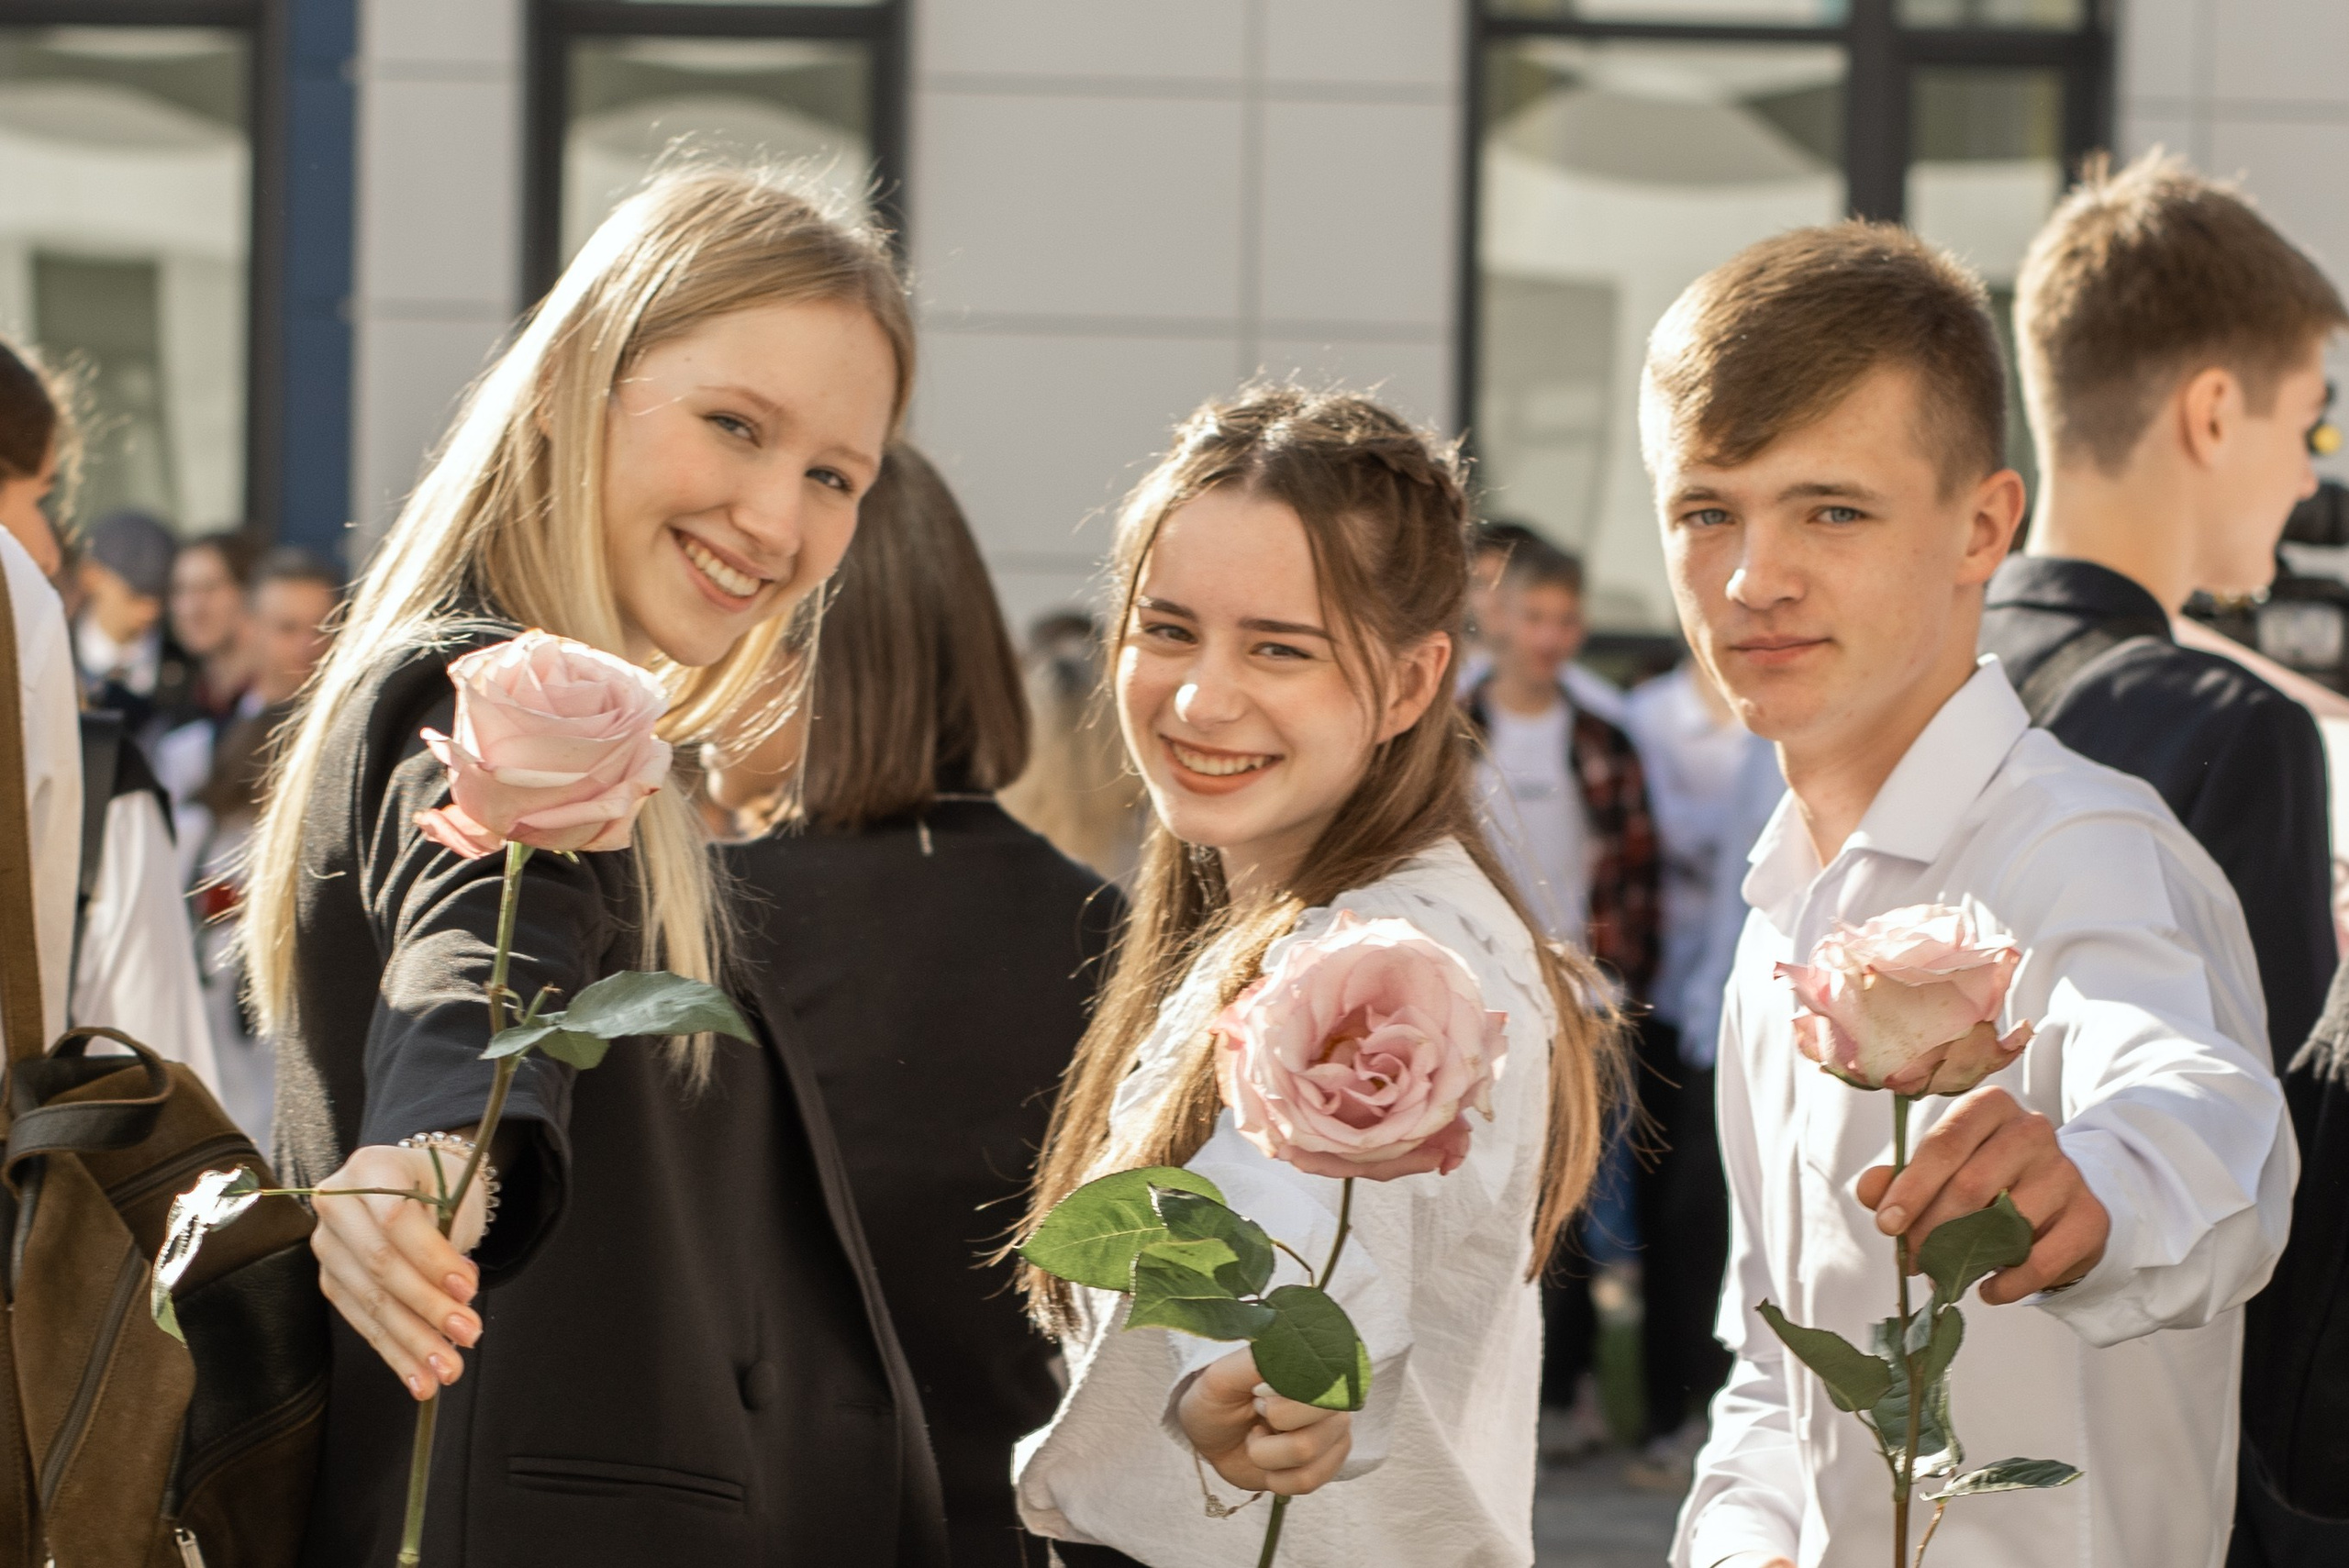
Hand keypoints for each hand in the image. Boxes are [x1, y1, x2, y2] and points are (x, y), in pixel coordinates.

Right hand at [310, 1142, 491, 1400]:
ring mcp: (328, 1246)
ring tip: (446, 1370)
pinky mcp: (332, 1281)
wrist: (415, 1185)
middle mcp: (336, 1205)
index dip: (432, 1258)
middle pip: (381, 1265)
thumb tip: (456, 1298)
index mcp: (370, 1168)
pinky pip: (363, 1322)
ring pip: (371, 1301)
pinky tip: (418, 1378)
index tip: (468, 1288)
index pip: (396, 1219)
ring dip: (413, 1342)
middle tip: (468, 1336)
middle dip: (427, 1308)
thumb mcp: (452, 1195)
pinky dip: (395, 1353)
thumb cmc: (439, 1187)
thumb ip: (449, 1242)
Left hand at [1177, 1348, 1351, 1495]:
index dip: (1279, 1406)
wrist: (1213, 1436)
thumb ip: (1259, 1364)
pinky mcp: (1331, 1461)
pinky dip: (1277, 1478)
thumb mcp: (1224, 1377)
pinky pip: (1308, 1482)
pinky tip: (1270, 1462)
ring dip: (1266, 1456)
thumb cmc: (1217, 1399)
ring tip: (1259, 1438)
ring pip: (1306, 1457)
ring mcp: (1336, 1431)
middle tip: (1256, 1417)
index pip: (1317, 1389)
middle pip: (1310, 1435)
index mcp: (1313, 1364)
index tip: (1257, 1397)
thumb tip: (1294, 1354)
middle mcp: (1334, 1395)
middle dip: (1265, 1437)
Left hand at [1858, 1086, 2108, 1304]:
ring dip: (1967, 1258)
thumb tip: (1870, 1191)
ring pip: (2006, 1223)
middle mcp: (2033, 1131)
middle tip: (1911, 1261)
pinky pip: (2041, 1260)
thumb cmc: (1987, 1177)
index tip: (1887, 1225)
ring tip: (1944, 1275)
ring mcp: (2067, 1173)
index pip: (1944, 1143)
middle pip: (1971, 1185)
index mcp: (1989, 1107)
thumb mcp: (1941, 1169)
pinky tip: (1986, 1289)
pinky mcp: (2090, 1217)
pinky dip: (2007, 1283)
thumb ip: (1901, 1177)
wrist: (2059, 1200)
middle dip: (1931, 1230)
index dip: (1911, 1187)